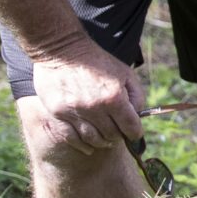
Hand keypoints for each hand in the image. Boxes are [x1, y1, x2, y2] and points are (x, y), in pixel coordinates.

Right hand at [29, 39, 144, 153]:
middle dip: (119, 136)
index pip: (131, 127)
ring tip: (105, 139)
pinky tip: (88, 146)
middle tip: (118, 134)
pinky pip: (71, 138)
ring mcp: (74, 111)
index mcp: (114, 97)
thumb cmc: (97, 61)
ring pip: (93, 139)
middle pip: (112, 135)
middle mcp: (95, 107)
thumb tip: (138, 116)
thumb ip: (136, 95)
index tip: (134, 134)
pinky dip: (82, 145)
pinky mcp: (58, 113)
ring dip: (102, 142)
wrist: (62, 50)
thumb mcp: (125, 73)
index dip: (135, 133)